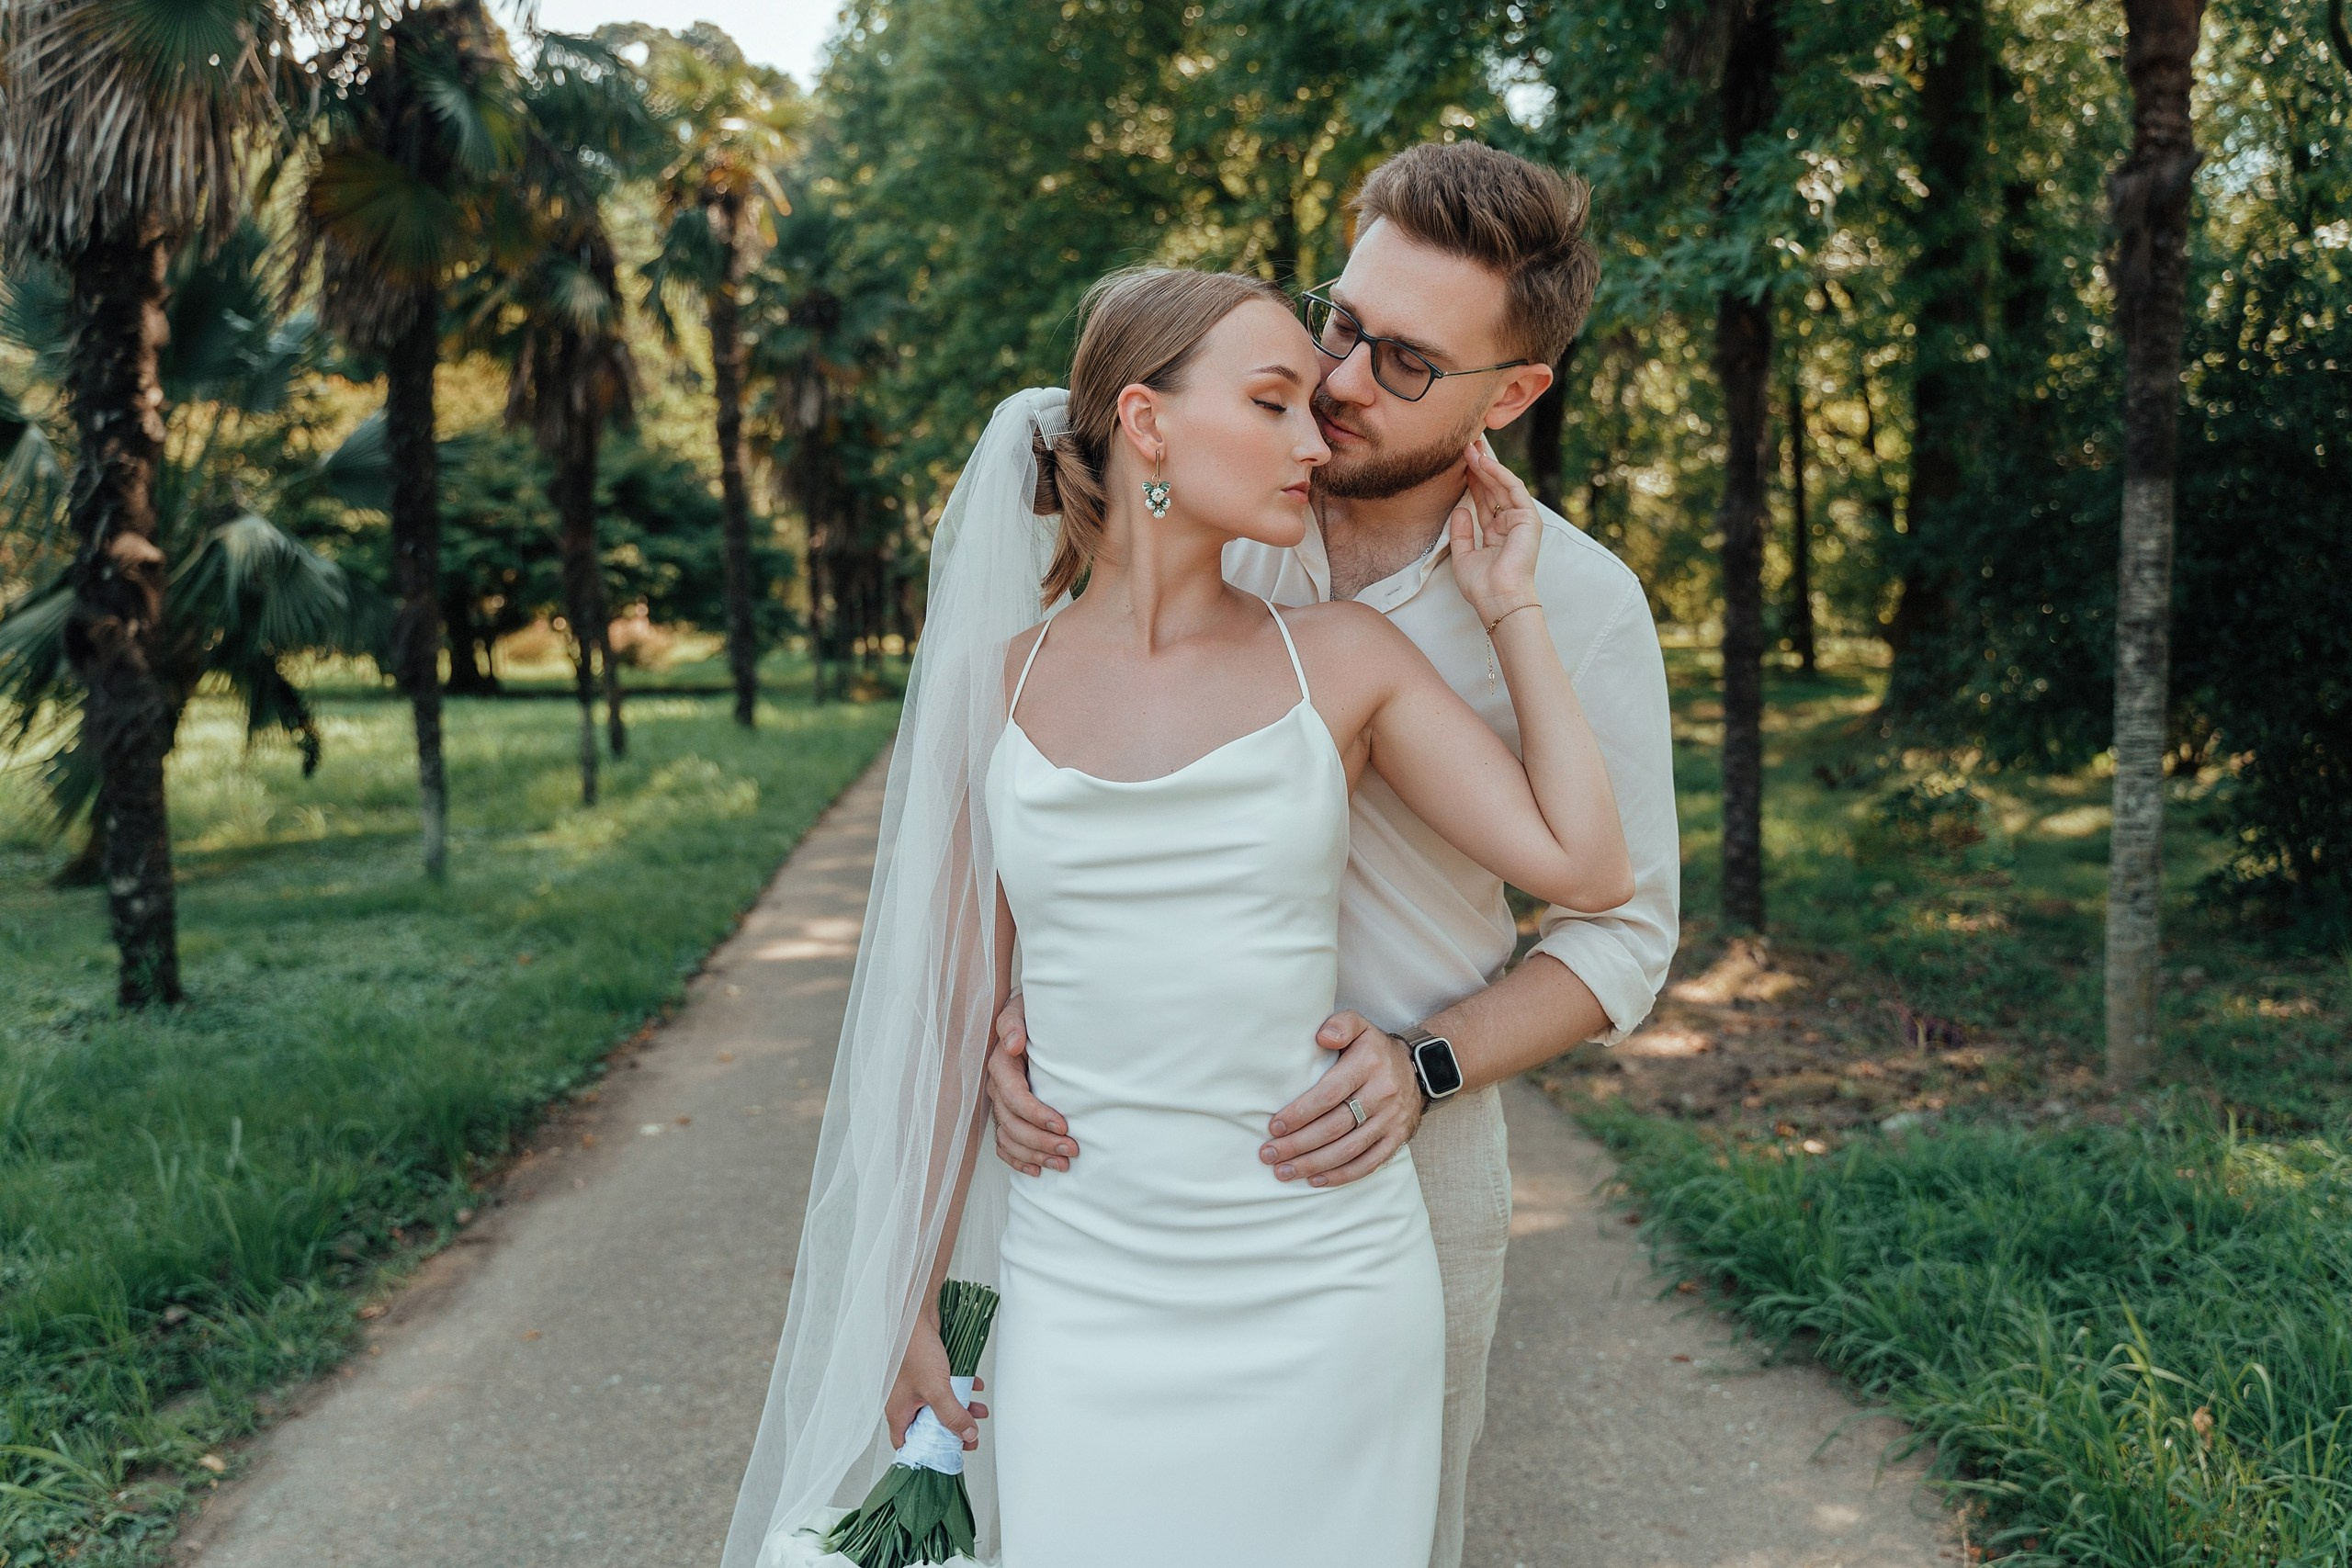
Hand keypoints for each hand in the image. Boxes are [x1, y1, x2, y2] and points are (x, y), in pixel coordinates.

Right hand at [887, 1316, 987, 1448]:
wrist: (916, 1315)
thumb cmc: (915, 1350)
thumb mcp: (937, 1390)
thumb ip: (953, 1415)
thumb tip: (968, 1435)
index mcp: (899, 1411)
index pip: (907, 1443)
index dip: (926, 1452)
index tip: (946, 1456)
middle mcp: (905, 1400)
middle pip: (928, 1426)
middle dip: (952, 1429)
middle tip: (969, 1436)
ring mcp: (916, 1385)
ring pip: (940, 1406)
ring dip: (961, 1408)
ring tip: (979, 1411)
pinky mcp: (927, 1371)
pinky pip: (945, 1387)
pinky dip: (961, 1388)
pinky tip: (976, 1386)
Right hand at [987, 991, 1076, 1175]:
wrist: (1033, 1019)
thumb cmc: (1033, 1014)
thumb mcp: (1024, 1010)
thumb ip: (1013, 1023)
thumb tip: (1012, 1045)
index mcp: (1002, 1065)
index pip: (1014, 1097)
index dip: (1036, 1115)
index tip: (1063, 1126)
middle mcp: (998, 1088)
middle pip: (1012, 1124)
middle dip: (1041, 1142)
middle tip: (1072, 1151)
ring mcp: (1000, 1104)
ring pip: (1009, 1138)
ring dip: (1034, 1156)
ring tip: (1063, 1164)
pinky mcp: (1006, 1114)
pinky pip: (1004, 1145)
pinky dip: (1018, 1161)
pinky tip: (1038, 1172)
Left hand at [1259, 1011, 1423, 1187]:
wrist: (1421, 1069)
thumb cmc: (1374, 1050)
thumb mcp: (1360, 1026)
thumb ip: (1340, 1025)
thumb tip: (1322, 1037)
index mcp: (1368, 1065)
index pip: (1329, 1094)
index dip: (1300, 1113)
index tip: (1274, 1126)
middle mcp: (1383, 1094)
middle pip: (1335, 1126)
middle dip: (1299, 1144)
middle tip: (1269, 1154)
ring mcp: (1392, 1120)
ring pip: (1349, 1149)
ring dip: (1314, 1164)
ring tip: (1284, 1171)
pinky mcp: (1398, 1138)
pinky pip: (1370, 1162)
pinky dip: (1342, 1174)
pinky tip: (1316, 1180)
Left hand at [1447, 438, 1542, 627]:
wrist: (1498, 599)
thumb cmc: (1482, 586)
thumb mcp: (1463, 555)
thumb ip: (1461, 531)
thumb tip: (1459, 508)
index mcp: (1496, 533)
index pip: (1483, 500)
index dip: (1471, 480)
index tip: (1458, 462)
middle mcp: (1510, 524)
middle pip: (1493, 488)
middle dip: (1479, 466)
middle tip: (1465, 444)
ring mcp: (1521, 520)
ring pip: (1502, 484)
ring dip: (1486, 465)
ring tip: (1470, 446)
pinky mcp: (1529, 518)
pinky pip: (1513, 489)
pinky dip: (1499, 474)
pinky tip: (1483, 462)